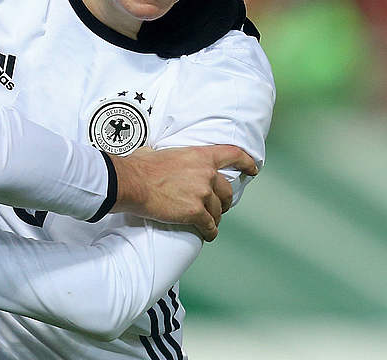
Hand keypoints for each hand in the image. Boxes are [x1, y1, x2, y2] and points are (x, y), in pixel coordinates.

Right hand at [110, 144, 257, 240]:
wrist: (133, 183)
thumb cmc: (141, 166)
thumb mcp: (160, 151)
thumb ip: (170, 155)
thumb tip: (155, 154)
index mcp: (200, 156)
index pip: (233, 155)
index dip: (246, 162)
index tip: (253, 168)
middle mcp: (206, 174)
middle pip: (226, 191)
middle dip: (225, 201)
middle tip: (220, 206)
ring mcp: (202, 194)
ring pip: (218, 210)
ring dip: (215, 218)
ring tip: (209, 223)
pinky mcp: (195, 212)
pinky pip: (209, 225)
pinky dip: (210, 232)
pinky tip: (208, 235)